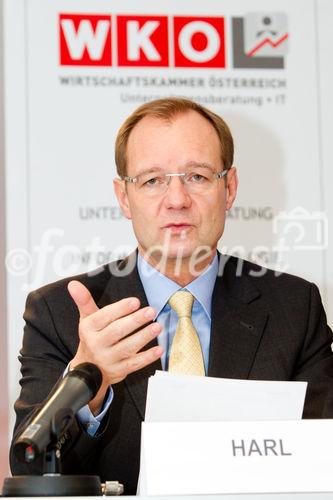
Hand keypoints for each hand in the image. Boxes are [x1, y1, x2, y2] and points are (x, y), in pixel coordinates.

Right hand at [67, 280, 162, 414]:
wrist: (87, 371)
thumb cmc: (92, 338)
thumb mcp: (87, 319)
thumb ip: (84, 301)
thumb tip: (73, 284)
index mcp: (89, 329)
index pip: (104, 317)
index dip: (120, 309)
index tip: (135, 302)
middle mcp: (96, 344)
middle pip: (117, 331)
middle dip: (135, 321)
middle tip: (150, 311)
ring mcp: (108, 359)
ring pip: (127, 348)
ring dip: (144, 337)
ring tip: (157, 326)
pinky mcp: (118, 371)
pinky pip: (134, 364)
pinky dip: (147, 357)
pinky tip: (159, 349)